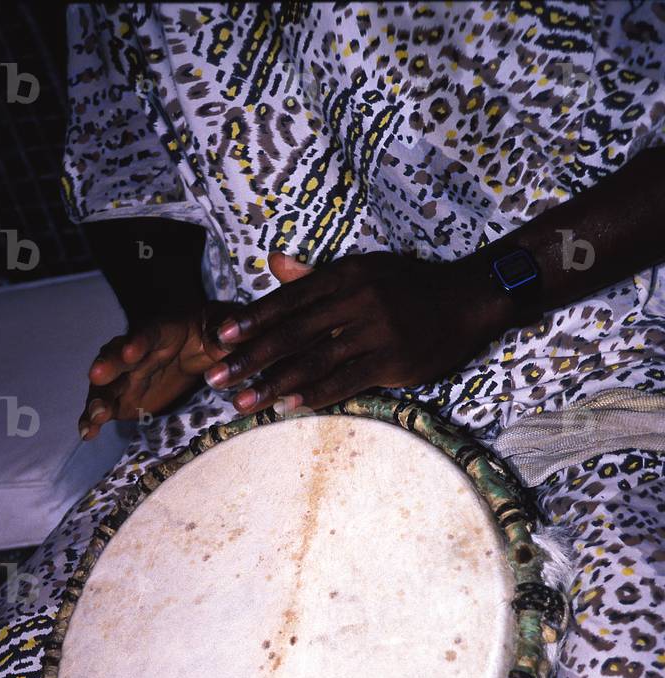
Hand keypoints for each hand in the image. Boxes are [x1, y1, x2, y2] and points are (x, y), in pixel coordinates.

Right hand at [79, 303, 236, 439]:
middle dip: (107, 366)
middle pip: (117, 357)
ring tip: (95, 417)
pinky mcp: (121, 398)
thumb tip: (226, 336)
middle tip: (97, 376)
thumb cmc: (209, 333)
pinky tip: (87, 433)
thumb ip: (223, 331)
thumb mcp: (222, 327)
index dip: (139, 341)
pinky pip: (105, 407)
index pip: (148, 333)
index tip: (131, 352)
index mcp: (161, 330)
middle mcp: (135, 350)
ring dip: (98, 399)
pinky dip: (93, 420)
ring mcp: (125, 375)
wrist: (196, 345)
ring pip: (106, 385)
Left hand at [204, 251, 510, 413]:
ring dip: (273, 384)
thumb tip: (272, 262)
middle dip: (250, 358)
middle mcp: (357, 300)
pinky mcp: (394, 360)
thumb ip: (314, 274)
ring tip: (242, 403)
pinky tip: (288, 406)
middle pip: (293, 333)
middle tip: (217, 378)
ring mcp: (377, 331)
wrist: (468, 299)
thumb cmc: (410, 284)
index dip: (252, 320)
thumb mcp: (364, 269)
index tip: (221, 338)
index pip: (289, 299)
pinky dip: (316, 394)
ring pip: (314, 360)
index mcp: (346, 274)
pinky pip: (347, 381)